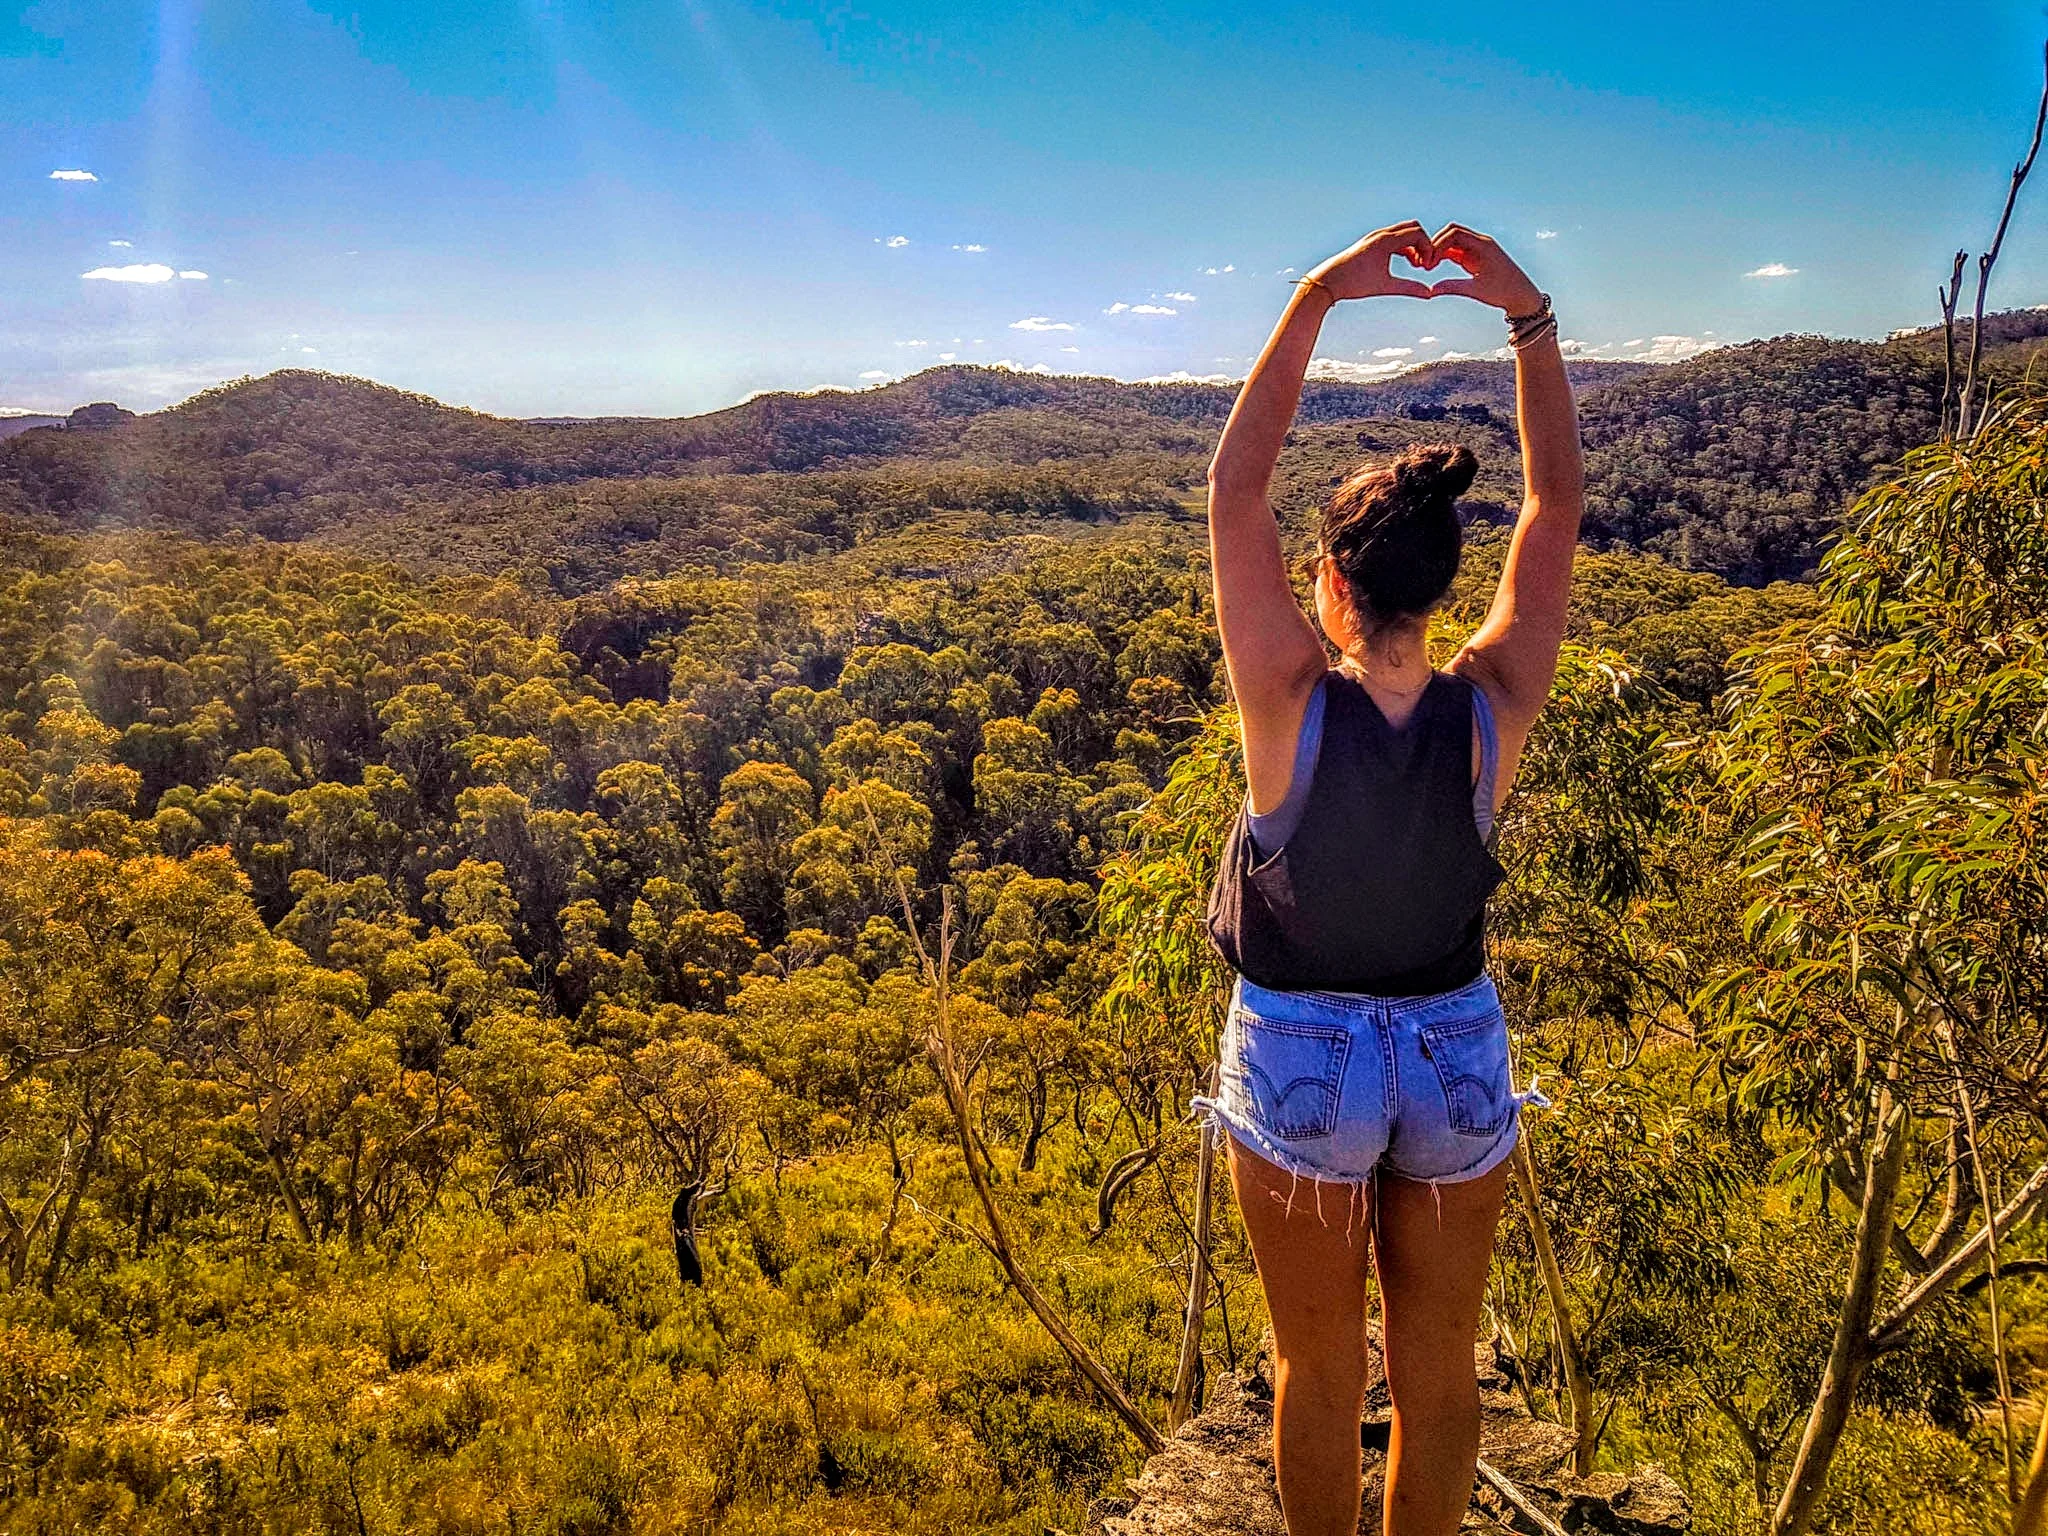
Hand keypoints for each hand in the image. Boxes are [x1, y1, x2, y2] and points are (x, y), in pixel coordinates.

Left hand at [1305, 221, 1435, 301]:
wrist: (1328, 281)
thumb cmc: (1354, 284)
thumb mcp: (1384, 286)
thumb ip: (1409, 288)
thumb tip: (1429, 294)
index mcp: (1385, 241)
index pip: (1418, 233)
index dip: (1428, 248)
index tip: (1427, 266)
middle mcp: (1380, 234)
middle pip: (1413, 228)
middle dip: (1423, 243)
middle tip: (1424, 264)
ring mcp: (1374, 237)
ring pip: (1403, 232)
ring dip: (1413, 245)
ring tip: (1416, 266)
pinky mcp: (1371, 243)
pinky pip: (1394, 238)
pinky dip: (1404, 247)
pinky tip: (1406, 263)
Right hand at [1425, 223, 1542, 314]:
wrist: (1521, 295)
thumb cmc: (1503, 291)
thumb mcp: (1476, 290)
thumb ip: (1452, 287)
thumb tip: (1431, 291)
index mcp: (1483, 245)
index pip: (1455, 233)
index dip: (1438, 244)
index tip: (1429, 262)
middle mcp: (1480, 242)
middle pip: (1452, 232)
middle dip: (1435, 244)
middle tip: (1425, 262)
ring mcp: (1477, 248)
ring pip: (1452, 241)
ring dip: (1438, 250)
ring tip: (1427, 266)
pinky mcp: (1475, 256)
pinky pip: (1455, 250)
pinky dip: (1443, 255)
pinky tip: (1434, 266)